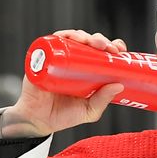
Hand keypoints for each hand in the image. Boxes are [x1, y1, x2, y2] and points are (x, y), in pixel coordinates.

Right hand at [0, 30, 128, 142]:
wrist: (37, 121)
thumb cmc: (63, 116)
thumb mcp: (89, 111)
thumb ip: (103, 100)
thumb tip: (119, 85)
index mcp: (87, 71)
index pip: (101, 53)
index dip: (111, 47)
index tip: (119, 49)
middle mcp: (73, 61)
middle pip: (88, 42)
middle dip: (100, 40)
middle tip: (106, 47)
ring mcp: (58, 58)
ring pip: (72, 38)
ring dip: (83, 36)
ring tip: (91, 43)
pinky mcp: (42, 58)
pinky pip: (51, 42)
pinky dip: (61, 36)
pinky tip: (69, 38)